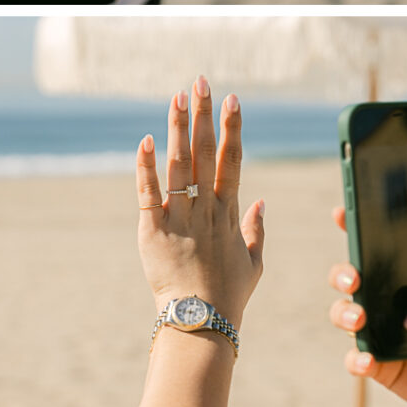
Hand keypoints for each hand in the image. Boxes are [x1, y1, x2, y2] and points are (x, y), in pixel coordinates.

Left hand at [135, 77, 264, 328]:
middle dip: (204, 115)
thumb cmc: (229, 296)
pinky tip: (145, 140)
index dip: (232, 127)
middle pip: (207, 152)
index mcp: (229, 213)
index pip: (232, 160)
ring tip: (177, 97)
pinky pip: (149, 194)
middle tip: (201, 82)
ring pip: (179, 165)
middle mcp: (206, 209)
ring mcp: (180, 219)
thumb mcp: (253, 263)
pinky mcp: (153, 231)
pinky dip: (146, 167)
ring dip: (178, 129)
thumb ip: (257, 229)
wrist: (200, 324)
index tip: (232, 99)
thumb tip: (260, 201)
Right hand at [328, 206, 406, 406]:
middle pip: (352, 279)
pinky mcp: (382, 367)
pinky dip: (357, 358)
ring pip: (345, 315)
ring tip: (359, 319)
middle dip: (343, 273)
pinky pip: (357, 360)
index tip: (344, 213)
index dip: (359, 229)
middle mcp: (392, 303)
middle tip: (354, 278)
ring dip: (344, 313)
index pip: (384, 249)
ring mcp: (384, 334)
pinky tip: (368, 359)